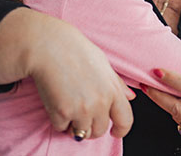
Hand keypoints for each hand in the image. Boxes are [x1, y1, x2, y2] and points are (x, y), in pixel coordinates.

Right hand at [0, 8, 134, 138]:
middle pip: (100, 130)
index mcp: (113, 90)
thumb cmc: (75, 51)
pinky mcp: (61, 113)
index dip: (121, 130)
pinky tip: (56, 102)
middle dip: (91, 126)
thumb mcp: (103, 64)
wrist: (49, 46)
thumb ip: (117, 84)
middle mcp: (100, 103)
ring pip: (81, 133)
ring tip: (68, 107)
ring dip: (75, 125)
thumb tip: (130, 97)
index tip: (115, 132)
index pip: (125, 120)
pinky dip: (58, 120)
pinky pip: (62, 128)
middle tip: (81, 114)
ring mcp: (81, 110)